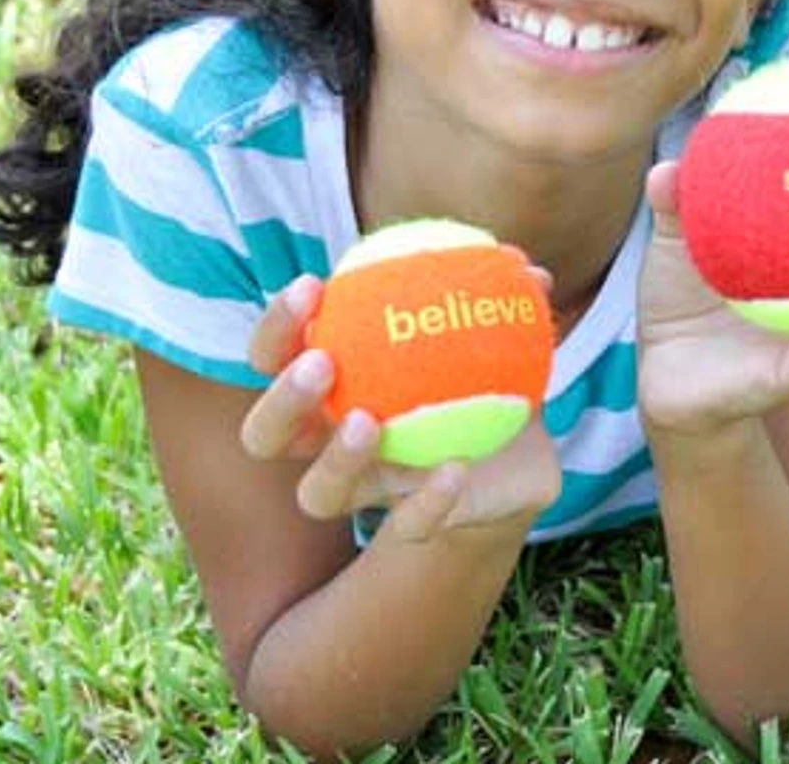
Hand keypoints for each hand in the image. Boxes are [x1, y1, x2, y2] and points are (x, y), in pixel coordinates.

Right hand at [239, 274, 561, 540]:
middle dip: (283, 398)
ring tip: (368, 423)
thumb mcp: (489, 334)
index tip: (313, 285)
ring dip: (336, 457)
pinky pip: (407, 525)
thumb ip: (495, 299)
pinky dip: (427, 501)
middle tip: (323, 363)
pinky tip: (455, 468)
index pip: (275, 355)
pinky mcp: (411, 524)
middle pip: (266, 435)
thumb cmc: (478, 374)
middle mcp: (330, 442)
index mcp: (331, 384)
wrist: (514, 458)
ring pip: (317, 493)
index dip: (279, 324)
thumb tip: (523, 263)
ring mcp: (367, 490)